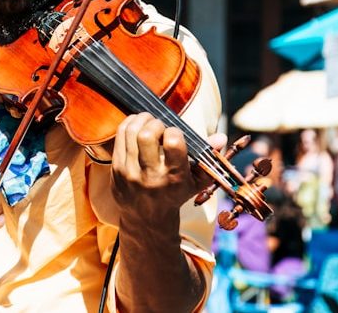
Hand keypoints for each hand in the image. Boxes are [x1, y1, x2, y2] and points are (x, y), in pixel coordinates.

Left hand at [110, 113, 221, 227]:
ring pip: (132, 131)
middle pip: (148, 134)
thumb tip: (221, 136)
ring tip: (149, 122)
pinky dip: (129, 124)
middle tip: (160, 127)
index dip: (175, 131)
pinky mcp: (116, 168)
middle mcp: (151, 175)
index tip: (175, 136)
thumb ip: (209, 158)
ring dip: (141, 120)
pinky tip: (137, 126)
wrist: (147, 218)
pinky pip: (120, 136)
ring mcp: (130, 172)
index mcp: (174, 177)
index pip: (173, 142)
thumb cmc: (175, 194)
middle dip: (156, 123)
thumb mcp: (197, 181)